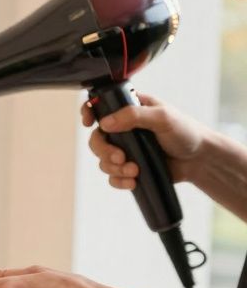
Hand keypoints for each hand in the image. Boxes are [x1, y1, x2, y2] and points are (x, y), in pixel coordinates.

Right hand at [81, 93, 208, 189]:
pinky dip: (118, 181)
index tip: (89, 123)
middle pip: (96, 138)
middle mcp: (124, 128)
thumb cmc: (185, 132)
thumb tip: (105, 123)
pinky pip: (112, 176)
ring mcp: (125, 149)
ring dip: (114, 168)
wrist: (198, 160)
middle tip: (120, 158)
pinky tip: (132, 182)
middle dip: (104, 151)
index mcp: (130, 109)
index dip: (89, 113)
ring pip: (102, 160)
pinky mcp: (129, 167)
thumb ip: (134, 115)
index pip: (101, 106)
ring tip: (134, 171)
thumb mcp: (163, 117)